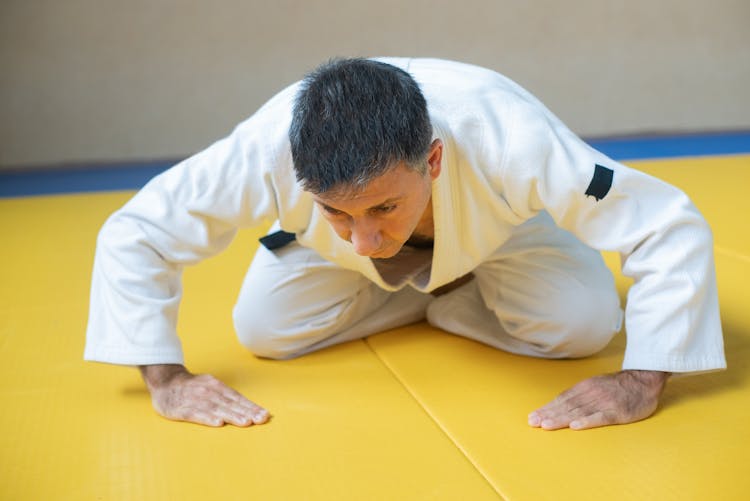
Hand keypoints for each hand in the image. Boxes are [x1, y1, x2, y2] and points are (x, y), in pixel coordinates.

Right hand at [139, 364, 269, 426]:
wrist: (166, 381)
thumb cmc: (193, 388)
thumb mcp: (211, 387)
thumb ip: (226, 397)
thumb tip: (248, 408)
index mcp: (217, 386)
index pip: (237, 398)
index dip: (251, 406)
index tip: (264, 414)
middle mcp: (208, 391)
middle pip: (230, 403)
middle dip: (247, 412)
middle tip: (261, 419)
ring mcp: (195, 399)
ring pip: (216, 408)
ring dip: (232, 415)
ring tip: (245, 422)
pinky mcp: (182, 408)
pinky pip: (196, 414)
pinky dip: (208, 418)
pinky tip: (218, 423)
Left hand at [528, 370, 669, 429]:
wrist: (643, 380)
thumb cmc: (616, 386)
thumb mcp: (594, 385)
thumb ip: (578, 395)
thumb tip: (557, 405)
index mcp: (584, 388)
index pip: (562, 399)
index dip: (547, 408)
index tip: (532, 417)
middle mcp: (591, 394)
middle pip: (567, 406)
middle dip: (548, 414)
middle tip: (533, 423)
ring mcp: (604, 403)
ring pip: (579, 412)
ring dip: (561, 419)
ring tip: (546, 425)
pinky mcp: (618, 412)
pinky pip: (600, 417)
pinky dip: (587, 422)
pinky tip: (575, 426)